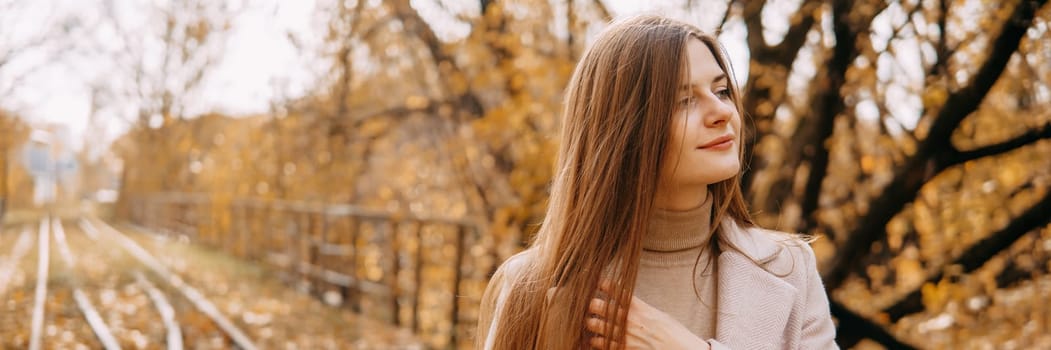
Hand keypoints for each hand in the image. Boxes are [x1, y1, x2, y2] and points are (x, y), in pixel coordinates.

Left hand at [585, 281, 710, 349]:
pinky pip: (598, 343)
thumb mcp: (659, 314)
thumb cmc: (673, 334)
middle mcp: (628, 320)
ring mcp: (623, 336)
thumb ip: (641, 309)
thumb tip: (629, 303)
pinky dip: (595, 340)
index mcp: (638, 308)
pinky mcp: (621, 349)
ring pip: (593, 324)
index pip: (614, 289)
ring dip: (591, 322)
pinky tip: (597, 338)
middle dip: (591, 304)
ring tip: (593, 322)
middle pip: (596, 305)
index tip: (596, 282)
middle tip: (592, 305)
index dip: (602, 283)